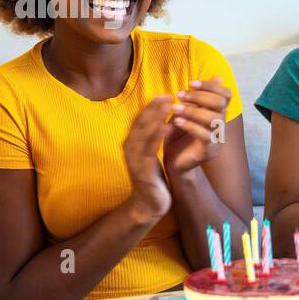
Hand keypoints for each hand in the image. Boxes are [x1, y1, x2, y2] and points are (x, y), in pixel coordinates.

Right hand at [122, 96, 173, 223]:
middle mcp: (130, 149)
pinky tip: (166, 127)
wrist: (148, 204)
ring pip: (143, 135)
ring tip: (168, 107)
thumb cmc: (152, 176)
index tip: (164, 95)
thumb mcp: (151, 153)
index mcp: (132, 144)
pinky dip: (157, 137)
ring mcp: (134, 160)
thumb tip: (162, 117)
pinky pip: (149, 151)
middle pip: (140, 124)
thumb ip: (154, 136)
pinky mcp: (142, 171)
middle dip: (153, 109)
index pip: (140, 121)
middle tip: (167, 96)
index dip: (151, 107)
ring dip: (155, 118)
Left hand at [162, 76, 230, 177]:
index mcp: (217, 114)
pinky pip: (205, 135)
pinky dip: (190, 125)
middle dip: (200, 96)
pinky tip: (176, 121)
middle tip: (180, 95)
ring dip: (192, 110)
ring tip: (175, 108)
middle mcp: (220, 126)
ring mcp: (217, 139)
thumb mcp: (185, 112)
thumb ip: (197, 97)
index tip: (190, 83)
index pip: (225, 95)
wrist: (173, 163)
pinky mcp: (209, 152)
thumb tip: (217, 77)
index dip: (210, 85)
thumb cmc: (177, 135)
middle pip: (221, 104)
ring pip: (213, 119)